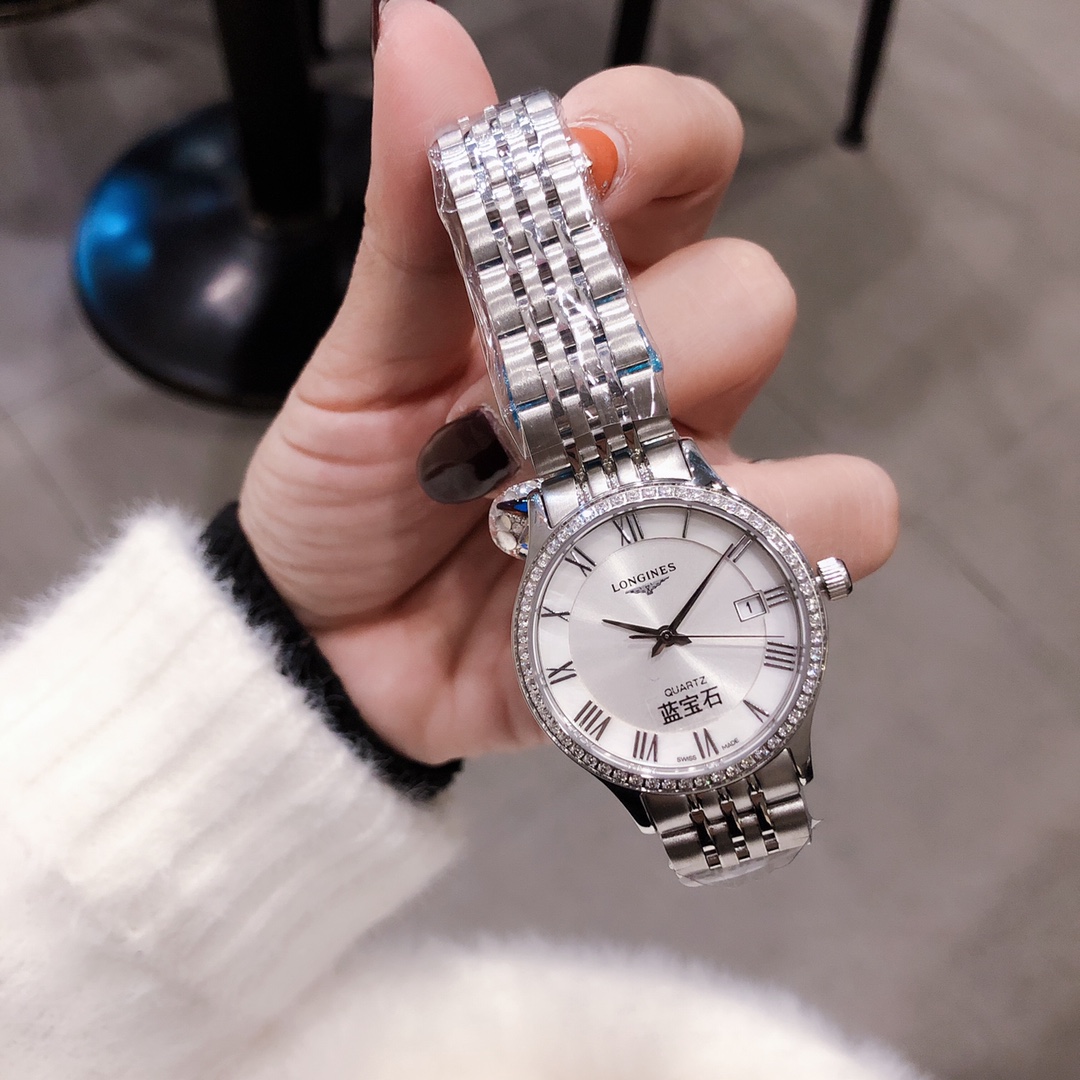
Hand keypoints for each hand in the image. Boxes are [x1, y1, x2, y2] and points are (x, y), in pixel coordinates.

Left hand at [238, 0, 898, 764]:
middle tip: (534, 409)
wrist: (339, 649)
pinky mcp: (708, 577)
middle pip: (746, 292)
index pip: (678, 157)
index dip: (654, 138)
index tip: (584, 172)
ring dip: (708, 448)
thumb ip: (411, 220)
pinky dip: (780, 547)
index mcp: (576, 287)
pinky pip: (828, 535)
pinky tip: (661, 572)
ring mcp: (691, 474)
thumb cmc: (349, 494)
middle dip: (652, 337)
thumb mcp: (361, 361)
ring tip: (586, 505)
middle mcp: (656, 370)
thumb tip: (414, 27)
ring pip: (808, 424)